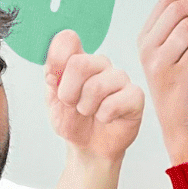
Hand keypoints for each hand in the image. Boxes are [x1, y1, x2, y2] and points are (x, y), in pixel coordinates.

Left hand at [45, 29, 144, 188]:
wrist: (88, 148)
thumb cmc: (72, 121)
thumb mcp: (52, 98)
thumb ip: (52, 76)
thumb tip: (54, 68)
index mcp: (79, 58)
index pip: (67, 40)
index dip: (56, 61)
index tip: (52, 80)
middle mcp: (101, 64)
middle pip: (79, 64)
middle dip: (69, 93)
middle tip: (72, 104)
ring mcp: (120, 79)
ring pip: (97, 85)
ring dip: (86, 107)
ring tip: (89, 113)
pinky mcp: (135, 97)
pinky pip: (116, 102)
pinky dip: (104, 116)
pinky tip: (106, 118)